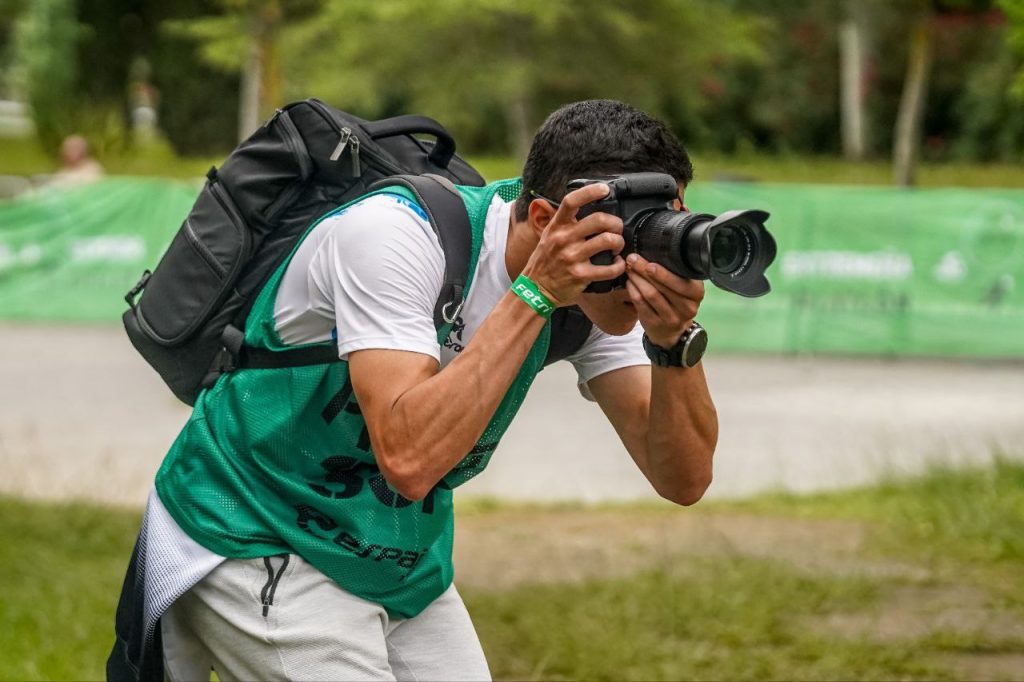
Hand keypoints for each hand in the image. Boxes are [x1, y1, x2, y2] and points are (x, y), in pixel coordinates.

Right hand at [521, 183, 626, 305]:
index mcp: (557, 226)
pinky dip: (619, 266)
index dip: (590, 191)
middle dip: (615, 223)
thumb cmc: (544, 261)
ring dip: (619, 242)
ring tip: (617, 246)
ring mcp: (572, 257)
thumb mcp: (548, 236)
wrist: (535, 289)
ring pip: (608, 240)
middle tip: (617, 229)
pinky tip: (616, 264)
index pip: (571, 201)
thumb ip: (564, 223)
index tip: (604, 189)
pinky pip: (610, 268)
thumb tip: (583, 207)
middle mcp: (564, 239)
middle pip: (599, 220)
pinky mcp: (581, 275)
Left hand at [625, 254, 703, 348]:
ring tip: (629, 268)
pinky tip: (629, 282)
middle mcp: (687, 307)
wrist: (673, 331)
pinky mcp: (656, 324)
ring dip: (637, 279)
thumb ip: (676, 273)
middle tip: (632, 259)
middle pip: (662, 287)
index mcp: (696, 293)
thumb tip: (654, 250)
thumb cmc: (677, 302)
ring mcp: (672, 318)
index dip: (662, 272)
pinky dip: (633, 291)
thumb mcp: (684, 288)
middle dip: (644, 271)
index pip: (680, 281)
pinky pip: (641, 305)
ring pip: (650, 295)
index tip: (649, 263)